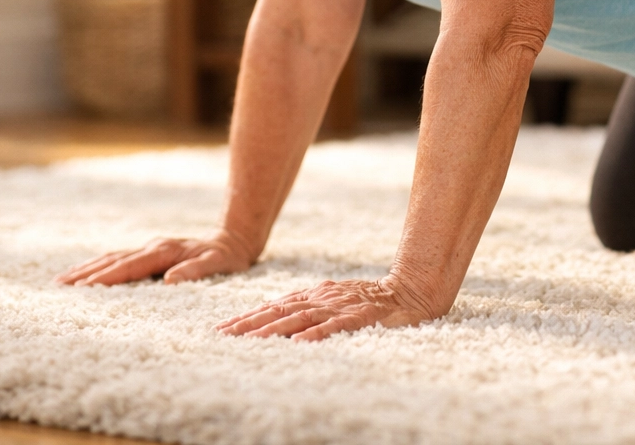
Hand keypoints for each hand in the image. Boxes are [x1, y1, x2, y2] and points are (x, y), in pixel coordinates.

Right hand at [55, 232, 255, 286]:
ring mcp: (150, 249)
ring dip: (87, 268)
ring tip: (62, 280)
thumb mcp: (218, 265)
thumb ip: (196, 272)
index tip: (84, 287)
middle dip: (86, 273)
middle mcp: (153, 248)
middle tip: (59, 285)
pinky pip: (119, 260)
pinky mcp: (150, 253)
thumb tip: (169, 280)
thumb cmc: (227, 258)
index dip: (107, 277)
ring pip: (112, 258)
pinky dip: (100, 266)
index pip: (130, 266)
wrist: (234, 241)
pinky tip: (86, 273)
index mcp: (165, 252)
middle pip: (114, 260)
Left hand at [216, 277, 441, 340]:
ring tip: (248, 340)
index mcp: (316, 295)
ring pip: (299, 319)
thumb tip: (280, 321)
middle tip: (223, 335)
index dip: (249, 317)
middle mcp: (323, 299)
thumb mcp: (335, 300)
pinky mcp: (358, 317)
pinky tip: (298, 343)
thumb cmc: (372, 300)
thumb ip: (311, 308)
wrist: (410, 290)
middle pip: (280, 311)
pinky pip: (333, 327)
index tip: (224, 328)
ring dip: (271, 330)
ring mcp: (340, 307)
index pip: (275, 306)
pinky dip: (314, 334)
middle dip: (250, 324)